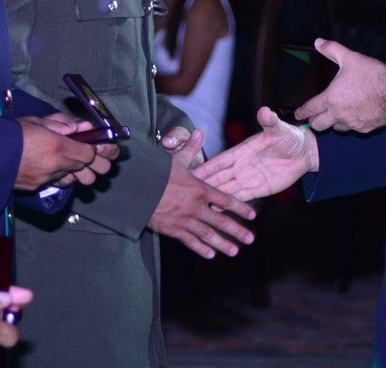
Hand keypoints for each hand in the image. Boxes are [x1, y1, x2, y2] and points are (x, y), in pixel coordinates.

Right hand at [13, 115, 113, 190]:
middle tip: (85, 153)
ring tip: (67, 160)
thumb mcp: (37, 121)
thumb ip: (62, 124)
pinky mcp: (36, 186)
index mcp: (57, 145)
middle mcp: (55, 165)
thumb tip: (82, 127)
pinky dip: (57, 175)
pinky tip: (51, 167)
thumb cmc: (11, 132)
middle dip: (87, 161)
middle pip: (83, 166)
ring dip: (72, 169)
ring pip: (70, 176)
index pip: (89, 153)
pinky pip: (55, 181)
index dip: (92, 149)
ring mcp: (46, 178)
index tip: (89, 143)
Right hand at [147, 128, 255, 258]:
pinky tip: (210, 254)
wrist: (134, 190)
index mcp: (199, 188)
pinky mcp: (172, 229)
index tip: (252, 215)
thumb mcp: (175, 159)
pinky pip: (190, 241)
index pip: (225, 200)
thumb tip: (199, 131)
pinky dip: (201, 248)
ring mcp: (184, 220)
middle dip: (237, 231)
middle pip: (221, 221)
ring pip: (208, 235)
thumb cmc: (155, 172)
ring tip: (234, 251)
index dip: (240, 208)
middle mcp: (195, 206)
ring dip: (222, 244)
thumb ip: (190, 148)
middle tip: (250, 239)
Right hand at [193, 107, 317, 201]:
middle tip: (186, 196)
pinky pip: (241, 199)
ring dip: (213, 198)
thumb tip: (264, 111)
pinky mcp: (258, 189)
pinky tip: (217, 211)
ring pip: (226, 190)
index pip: (219, 161)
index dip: (205, 168)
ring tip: (197, 208)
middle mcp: (241, 166)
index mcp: (241, 151)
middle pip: (218, 178)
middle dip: (203, 186)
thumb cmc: (289, 137)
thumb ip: (269, 122)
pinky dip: (229, 205)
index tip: (191, 174)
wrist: (304, 153)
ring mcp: (248, 179)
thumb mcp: (279, 129)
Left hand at [293, 38, 385, 132]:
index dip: (302, 112)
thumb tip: (318, 42)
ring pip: (336, 128)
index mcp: (331, 98)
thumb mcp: (350, 58)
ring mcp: (351, 124)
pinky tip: (355, 115)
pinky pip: (352, 128)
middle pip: (319, 125)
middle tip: (315, 117)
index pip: (310, 109)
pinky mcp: (364, 129)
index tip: (297, 115)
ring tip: (336, 115)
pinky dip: (350, 123)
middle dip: (315, 121)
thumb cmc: (372, 76)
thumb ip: (332, 50)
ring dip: (333, 122)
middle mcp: (338, 115)